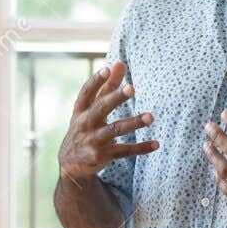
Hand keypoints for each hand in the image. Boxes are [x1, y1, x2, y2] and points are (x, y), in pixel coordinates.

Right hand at [57, 61, 158, 180]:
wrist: (70, 164)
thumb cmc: (84, 127)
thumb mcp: (90, 109)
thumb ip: (106, 86)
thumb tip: (120, 63)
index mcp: (81, 110)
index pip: (87, 92)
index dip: (96, 81)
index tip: (107, 69)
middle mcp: (85, 124)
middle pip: (101, 109)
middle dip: (116, 98)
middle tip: (132, 88)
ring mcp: (94, 141)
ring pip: (115, 130)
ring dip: (133, 123)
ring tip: (151, 117)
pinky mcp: (103, 156)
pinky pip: (124, 151)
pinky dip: (141, 148)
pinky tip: (156, 144)